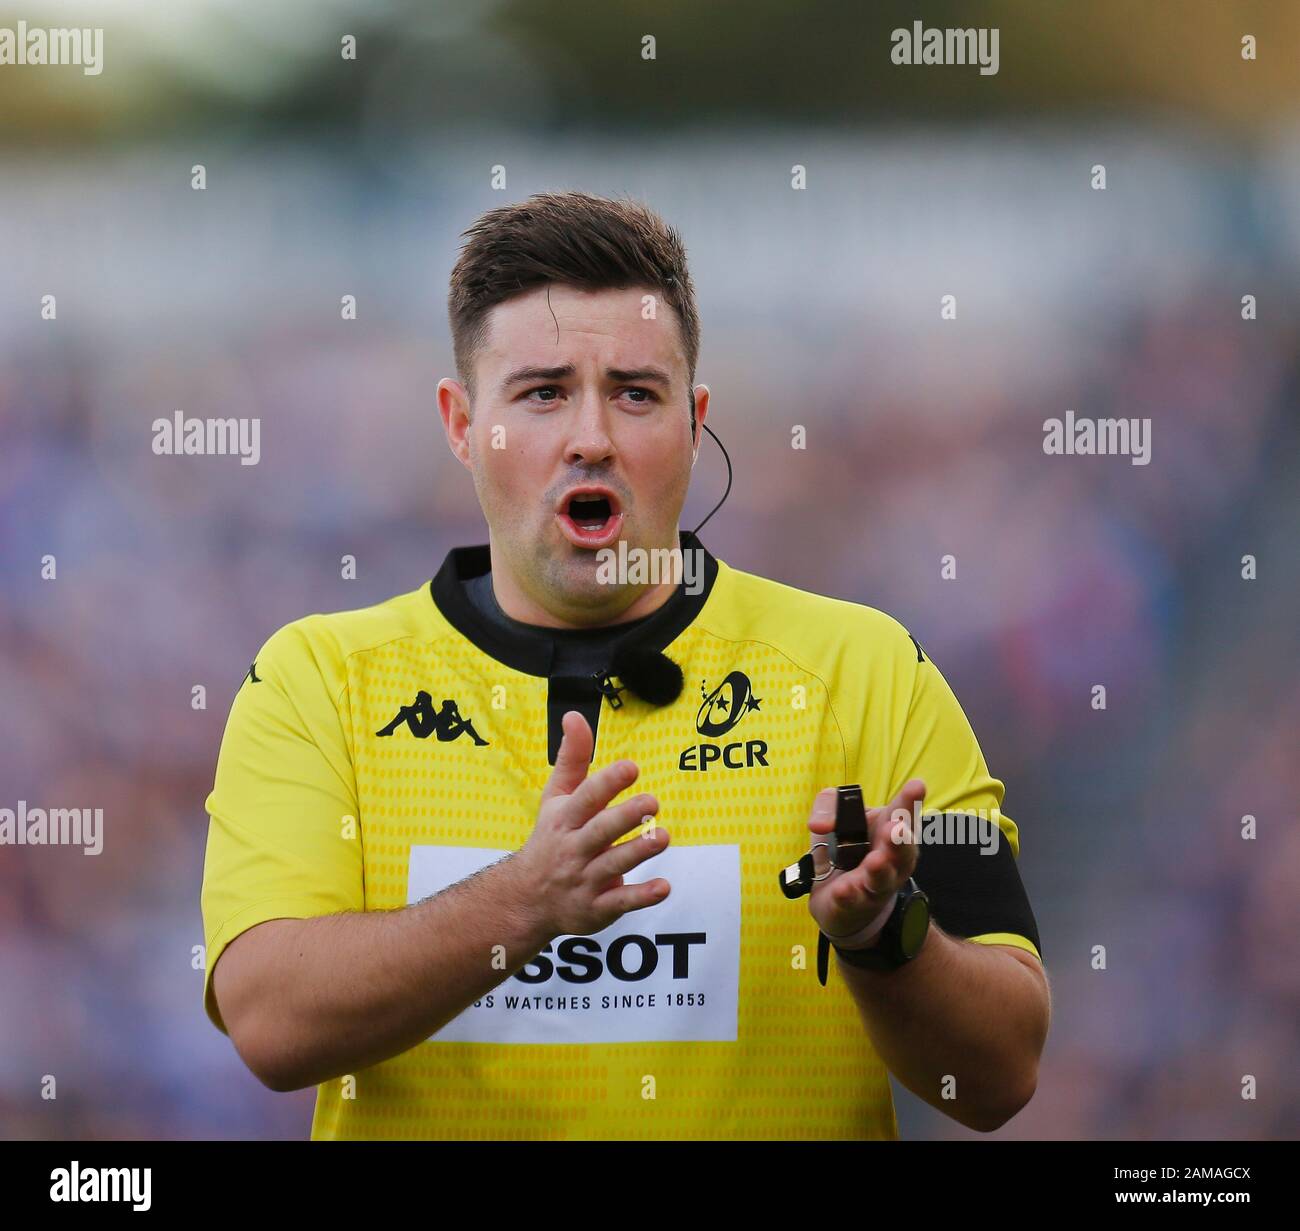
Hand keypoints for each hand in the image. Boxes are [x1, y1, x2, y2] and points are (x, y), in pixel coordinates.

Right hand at [511, 710, 670, 938]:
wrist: (526, 899)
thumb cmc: (551, 838)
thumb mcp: (555, 798)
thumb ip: (572, 759)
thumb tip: (574, 716)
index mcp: (565, 819)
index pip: (586, 798)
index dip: (607, 782)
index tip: (631, 767)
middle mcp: (574, 848)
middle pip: (600, 831)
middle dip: (625, 816)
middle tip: (652, 802)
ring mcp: (585, 880)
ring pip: (613, 864)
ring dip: (638, 851)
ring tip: (663, 837)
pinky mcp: (596, 908)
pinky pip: (620, 902)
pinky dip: (641, 896)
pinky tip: (663, 887)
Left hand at [805, 779, 925, 945]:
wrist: (837, 898)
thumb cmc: (844, 850)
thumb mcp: (834, 819)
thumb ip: (829, 807)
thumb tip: (822, 823)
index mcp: (890, 830)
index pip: (903, 813)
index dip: (910, 801)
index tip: (917, 786)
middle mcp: (892, 859)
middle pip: (902, 850)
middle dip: (900, 840)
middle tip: (896, 828)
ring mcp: (876, 884)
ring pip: (882, 878)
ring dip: (880, 870)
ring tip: (876, 860)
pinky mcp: (855, 904)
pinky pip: (854, 900)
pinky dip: (849, 895)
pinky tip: (844, 889)